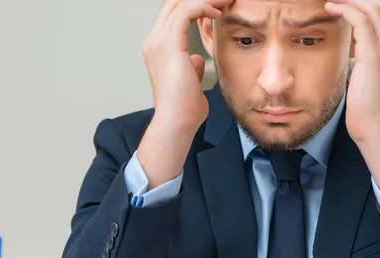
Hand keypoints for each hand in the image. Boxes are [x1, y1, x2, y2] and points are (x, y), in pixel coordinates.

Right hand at [142, 0, 232, 133]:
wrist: (177, 123)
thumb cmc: (185, 109)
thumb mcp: (190, 82)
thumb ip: (191, 67)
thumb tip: (197, 60)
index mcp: (157, 49)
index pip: (173, 14)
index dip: (194, 5)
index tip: (217, 7)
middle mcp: (153, 42)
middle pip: (174, 2)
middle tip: (223, 0)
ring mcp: (158, 41)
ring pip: (181, 2)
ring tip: (225, 1)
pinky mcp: (169, 44)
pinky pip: (188, 11)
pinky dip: (204, 7)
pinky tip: (218, 14)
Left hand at [325, 0, 379, 143]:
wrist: (376, 130)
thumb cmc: (367, 115)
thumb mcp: (370, 86)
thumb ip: (367, 70)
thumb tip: (353, 63)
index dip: (366, 7)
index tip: (346, 6)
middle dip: (359, 0)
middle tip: (338, 0)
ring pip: (373, 9)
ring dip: (351, 1)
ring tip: (332, 2)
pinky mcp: (375, 56)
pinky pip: (361, 20)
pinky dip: (346, 10)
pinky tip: (332, 9)